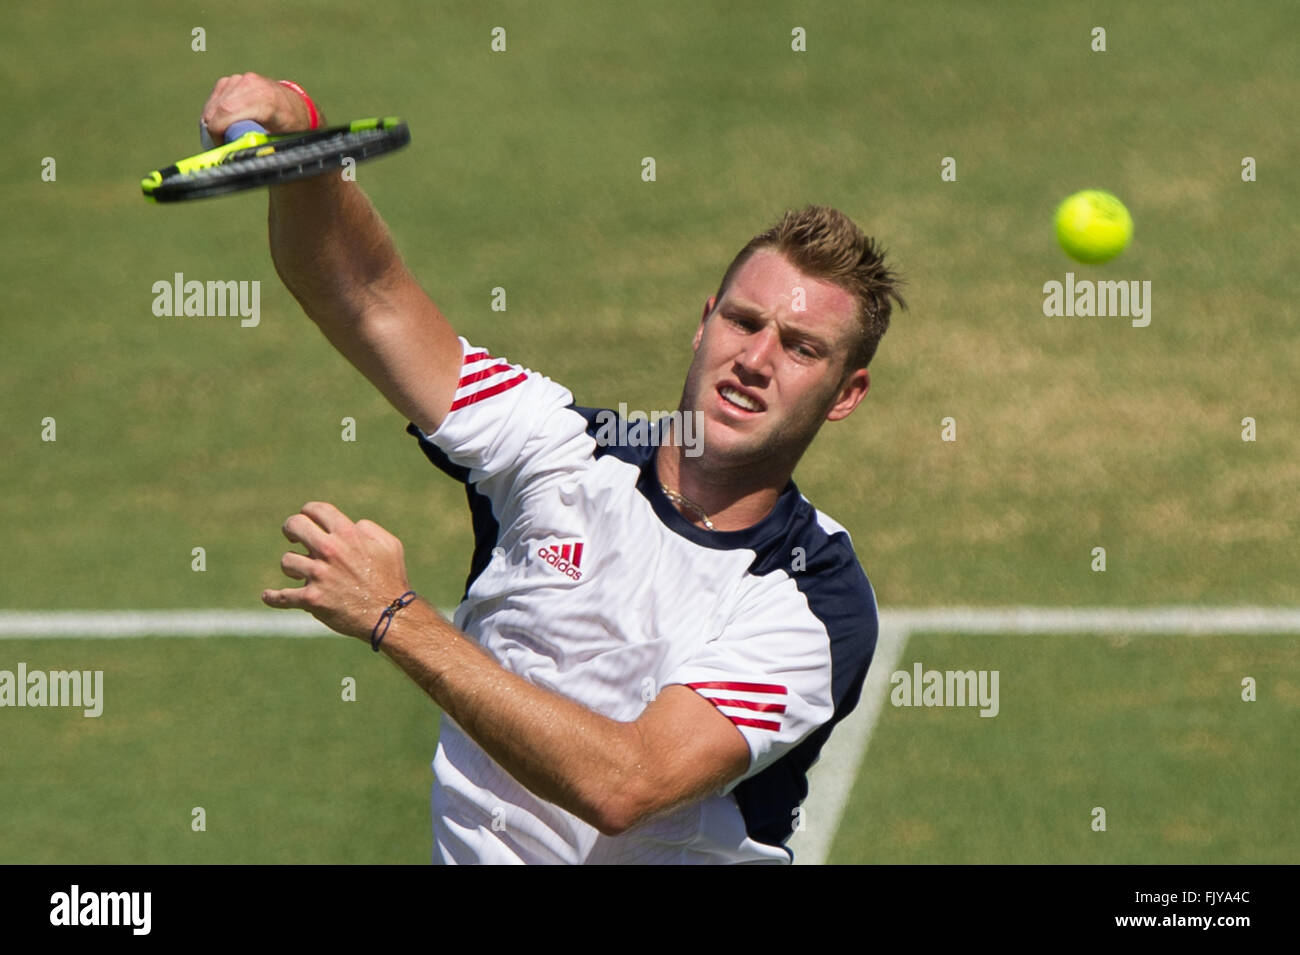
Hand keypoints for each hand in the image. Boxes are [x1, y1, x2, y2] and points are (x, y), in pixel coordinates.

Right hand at [200, 72, 314, 142]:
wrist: (294, 106)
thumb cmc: (289, 126)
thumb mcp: (278, 139)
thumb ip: (258, 144)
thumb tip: (236, 152)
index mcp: (264, 100)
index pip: (226, 111)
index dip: (217, 131)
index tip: (220, 144)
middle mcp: (251, 85)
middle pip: (216, 108)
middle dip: (213, 130)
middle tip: (221, 144)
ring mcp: (240, 79)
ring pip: (212, 104)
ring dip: (213, 122)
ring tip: (226, 135)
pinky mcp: (232, 80)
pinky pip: (214, 99)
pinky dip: (215, 113)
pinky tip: (226, 122)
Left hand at [262, 501, 412, 640]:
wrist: (389, 614)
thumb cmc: (391, 578)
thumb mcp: (389, 544)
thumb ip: (368, 529)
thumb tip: (352, 525)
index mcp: (348, 534)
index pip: (316, 510)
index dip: (308, 511)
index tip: (306, 519)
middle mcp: (330, 551)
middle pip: (294, 526)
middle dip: (290, 529)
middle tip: (292, 538)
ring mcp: (319, 575)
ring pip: (287, 561)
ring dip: (292, 566)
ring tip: (300, 572)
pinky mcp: (312, 600)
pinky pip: (282, 597)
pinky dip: (273, 597)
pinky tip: (267, 596)